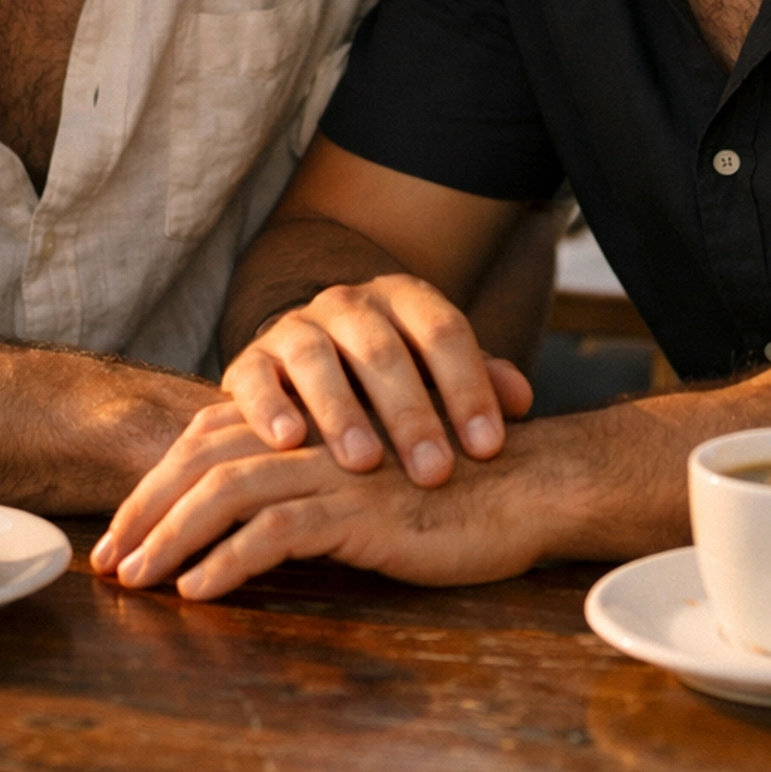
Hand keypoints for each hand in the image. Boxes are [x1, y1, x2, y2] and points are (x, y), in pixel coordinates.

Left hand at [88, 398, 547, 599]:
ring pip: (226, 493)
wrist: (525, 488)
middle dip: (145, 511)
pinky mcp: (361, 511)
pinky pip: (277, 533)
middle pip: (202, 461)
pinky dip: (229, 562)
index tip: (120, 536)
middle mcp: (312, 439)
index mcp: (308, 429)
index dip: (156, 486)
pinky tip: (199, 592)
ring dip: (171, 538)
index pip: (208, 442)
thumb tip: (240, 537)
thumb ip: (310, 493)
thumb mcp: (365, 489)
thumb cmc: (448, 496)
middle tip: (107, 562)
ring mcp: (334, 472)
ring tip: (136, 581)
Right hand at [221, 273, 532, 486]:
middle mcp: (348, 305)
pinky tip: (288, 441)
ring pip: (316, 357)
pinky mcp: (249, 361)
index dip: (469, 387)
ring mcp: (295, 328)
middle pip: (382, 348)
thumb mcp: (438, 375)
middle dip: (411, 413)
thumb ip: (478, 382)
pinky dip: (268, 406)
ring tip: (363, 462)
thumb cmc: (392, 383)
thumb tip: (522, 399)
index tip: (489, 448)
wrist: (309, 360)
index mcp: (404, 300)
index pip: (444, 332)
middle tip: (435, 471)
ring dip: (340, 410)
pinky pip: (253, 376)